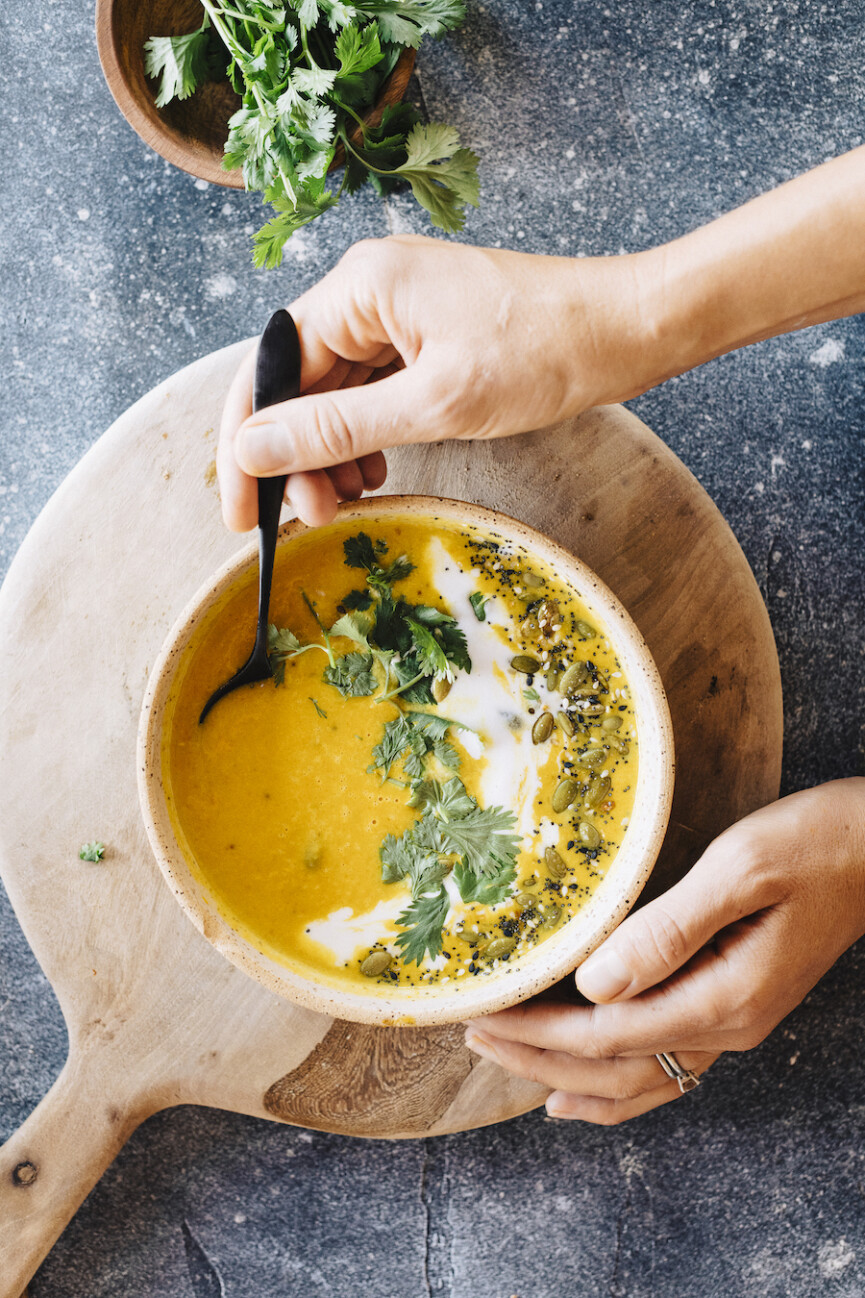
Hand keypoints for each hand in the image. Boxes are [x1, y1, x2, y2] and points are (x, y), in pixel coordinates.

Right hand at [217, 235, 653, 527]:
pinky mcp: (427, 338)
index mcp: (360, 287)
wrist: (628, 331)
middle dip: (297, 456)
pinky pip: (373, 393)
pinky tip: (377, 472)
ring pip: (335, 394)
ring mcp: (399, 315)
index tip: (243, 510)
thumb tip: (252, 450)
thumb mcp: (432, 404)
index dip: (248, 442)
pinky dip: (367, 438)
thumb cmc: (544, 354)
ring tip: (349, 502)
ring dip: (332, 454)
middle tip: (313, 519)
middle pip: (298, 383)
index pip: (269, 366)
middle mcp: (369, 292)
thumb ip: (335, 429)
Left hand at [464, 779, 864, 1124]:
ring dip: (567, 1077)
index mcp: (723, 998)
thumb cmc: (814, 846)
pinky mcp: (733, 1007)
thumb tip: (594, 984)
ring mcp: (733, 1024)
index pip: (605, 1033)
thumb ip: (668, 930)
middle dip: (537, 1057)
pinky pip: (663, 1068)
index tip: (481, 1015)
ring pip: (638, 1080)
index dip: (537, 1031)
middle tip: (472, 1036)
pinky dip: (615, 1087)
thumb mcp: (739, 870)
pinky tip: (580, 1094)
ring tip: (508, 1067)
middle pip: (613, 1067)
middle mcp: (727, 1027)